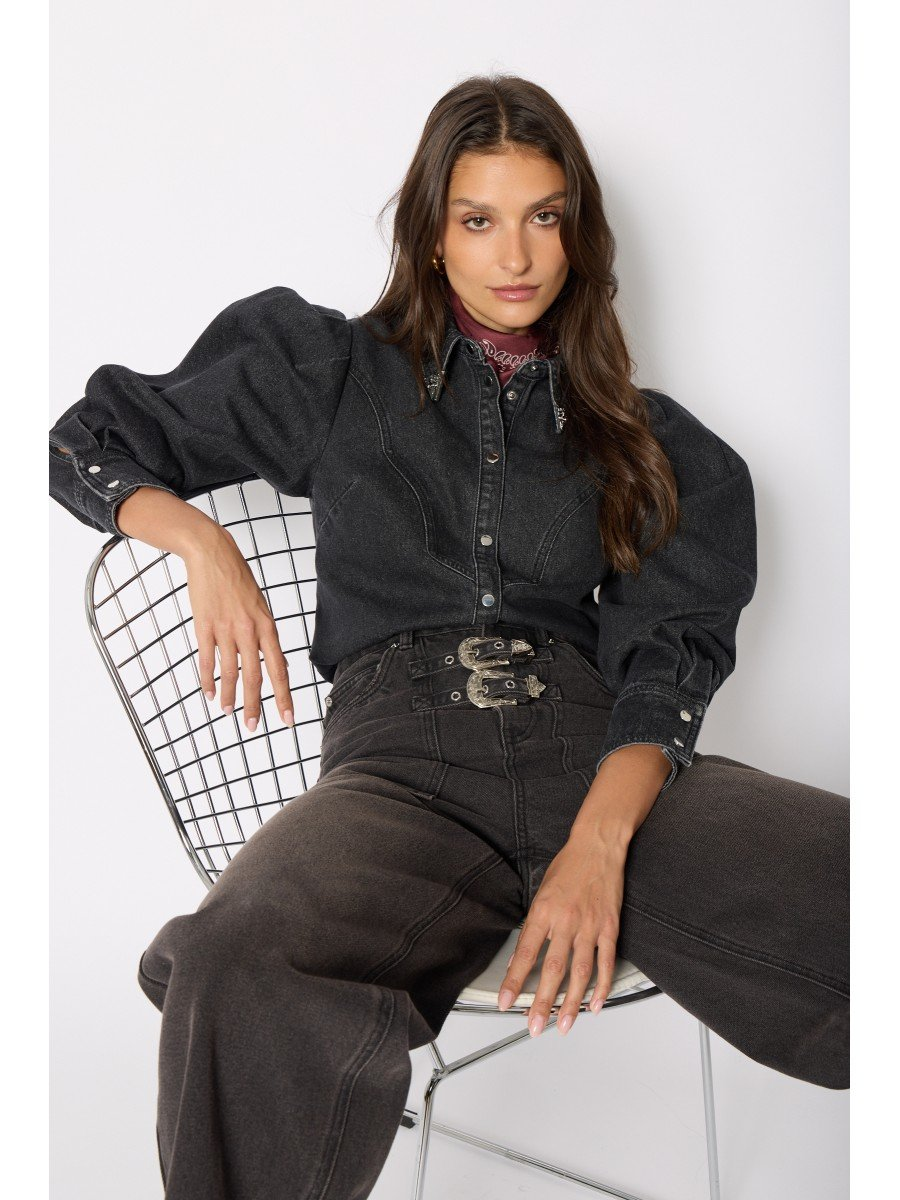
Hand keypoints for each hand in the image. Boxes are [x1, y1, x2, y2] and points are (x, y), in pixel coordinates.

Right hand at [183, 527, 293, 730]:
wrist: (212, 553)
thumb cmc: (238, 580)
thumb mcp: (261, 607)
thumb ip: (267, 637)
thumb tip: (278, 664)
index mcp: (267, 626)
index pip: (279, 669)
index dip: (283, 697)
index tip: (287, 718)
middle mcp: (249, 630)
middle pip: (255, 677)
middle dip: (255, 706)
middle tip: (253, 727)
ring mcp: (225, 629)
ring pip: (229, 673)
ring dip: (229, 697)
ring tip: (229, 713)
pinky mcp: (204, 626)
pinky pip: (207, 660)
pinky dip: (207, 680)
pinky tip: (209, 694)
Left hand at [496, 832, 627, 1036]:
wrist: (597, 846)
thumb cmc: (568, 866)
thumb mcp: (541, 891)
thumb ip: (534, 924)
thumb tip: (523, 955)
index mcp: (544, 911)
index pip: (526, 952)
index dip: (515, 980)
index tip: (506, 1001)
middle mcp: (566, 921)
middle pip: (552, 969)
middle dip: (542, 1002)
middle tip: (534, 1025)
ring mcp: (590, 926)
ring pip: (580, 972)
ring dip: (571, 1003)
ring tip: (563, 1024)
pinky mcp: (610, 927)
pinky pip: (606, 962)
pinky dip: (602, 986)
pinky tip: (595, 1004)